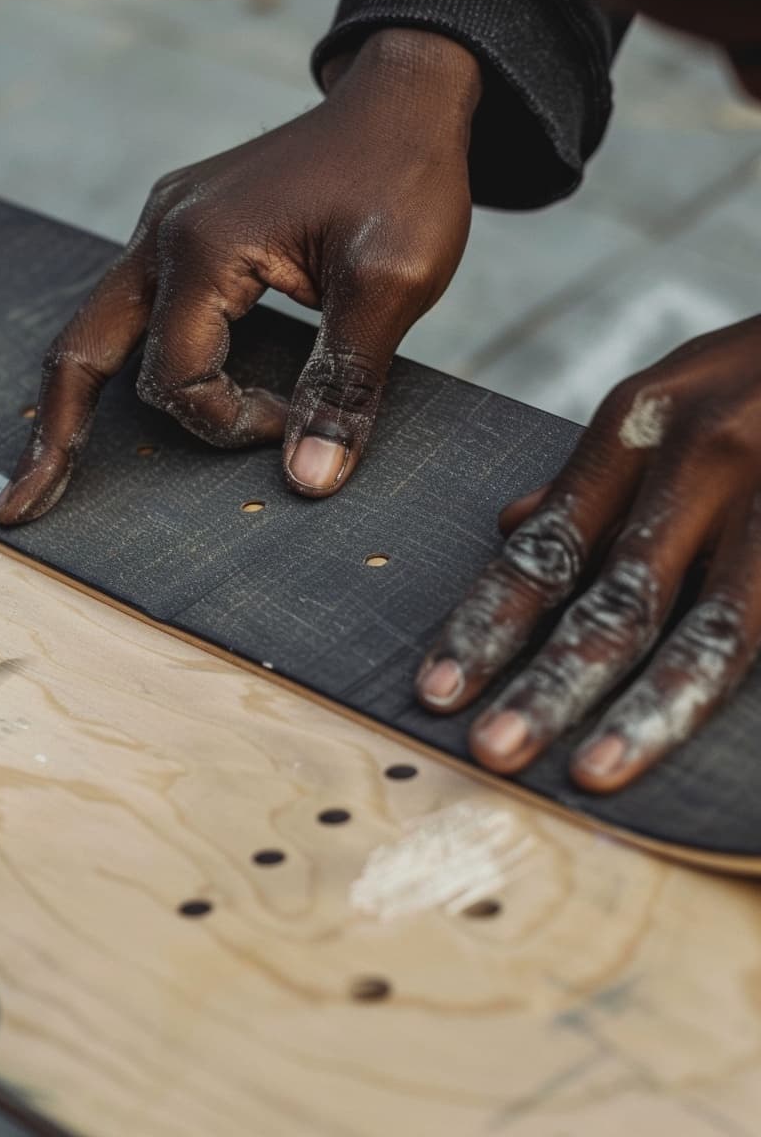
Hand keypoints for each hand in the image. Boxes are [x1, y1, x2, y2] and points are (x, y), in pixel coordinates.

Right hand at [0, 28, 480, 523]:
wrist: (403, 97)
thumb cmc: (404, 179)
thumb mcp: (391, 284)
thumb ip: (345, 385)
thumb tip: (309, 482)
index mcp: (204, 248)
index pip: (180, 380)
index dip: (232, 424)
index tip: (299, 422)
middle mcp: (162, 233)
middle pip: (81, 351)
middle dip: (57, 433)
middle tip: (22, 504)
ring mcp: (164, 225)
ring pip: (98, 327)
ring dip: (85, 395)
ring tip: (57, 459)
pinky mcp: (183, 225)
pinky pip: (134, 302)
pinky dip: (126, 355)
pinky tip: (139, 387)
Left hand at [416, 315, 760, 792]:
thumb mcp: (666, 394)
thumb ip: (597, 475)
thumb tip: (513, 529)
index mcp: (638, 427)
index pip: (546, 546)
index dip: (488, 624)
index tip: (438, 689)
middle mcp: (700, 460)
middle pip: (615, 598)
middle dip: (549, 683)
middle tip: (493, 750)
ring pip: (710, 628)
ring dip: (646, 711)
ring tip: (593, 771)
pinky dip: (726, 682)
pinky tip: (699, 743)